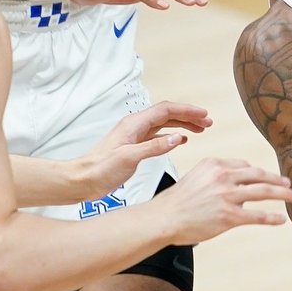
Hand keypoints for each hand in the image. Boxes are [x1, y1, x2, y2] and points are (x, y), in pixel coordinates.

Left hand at [80, 102, 212, 198]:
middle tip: (207, 122)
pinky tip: (181, 140)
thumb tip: (178, 137)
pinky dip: (172, 135)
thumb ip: (154, 147)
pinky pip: (158, 135)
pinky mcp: (135, 146)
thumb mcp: (129, 158)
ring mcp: (135, 135)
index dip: (187, 111)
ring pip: (165, 124)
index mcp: (134, 124)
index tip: (203, 115)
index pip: (166, 110)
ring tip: (200, 129)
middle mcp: (136, 126)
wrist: (84, 179)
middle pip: (168, 114)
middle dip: (189, 116)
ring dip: (183, 124)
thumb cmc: (100, 169)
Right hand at [155, 159, 291, 245]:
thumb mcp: (196, 177)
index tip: (268, 178)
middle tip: (290, 184)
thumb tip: (238, 184)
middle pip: (259, 175)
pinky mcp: (229, 216)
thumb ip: (217, 176)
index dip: (258, 173)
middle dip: (277, 179)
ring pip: (263, 192)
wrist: (164, 218)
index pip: (244, 165)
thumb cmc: (177, 202)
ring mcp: (227, 195)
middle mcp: (223, 176)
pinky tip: (281, 219)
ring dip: (282, 194)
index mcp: (214, 164)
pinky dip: (272, 218)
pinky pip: (257, 215)